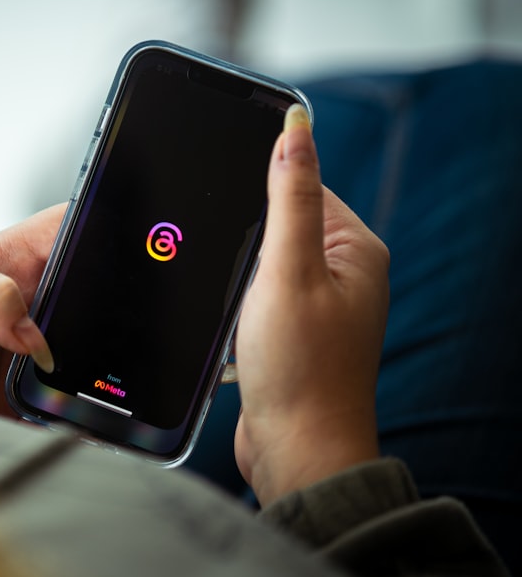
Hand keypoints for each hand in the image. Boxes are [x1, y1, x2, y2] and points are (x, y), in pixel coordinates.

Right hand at [234, 105, 389, 505]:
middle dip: (245, 233)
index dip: (260, 183)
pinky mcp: (295, 332)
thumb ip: (291, 197)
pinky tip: (226, 316)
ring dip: (238, 271)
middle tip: (223, 259)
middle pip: (282, 222)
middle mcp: (345, 274)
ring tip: (230, 297)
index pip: (305, 184)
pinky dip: (239, 299)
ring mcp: (320, 305)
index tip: (219, 192)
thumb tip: (297, 127)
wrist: (296, 450)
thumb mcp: (289, 269)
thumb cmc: (300, 367)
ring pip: (265, 261)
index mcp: (356, 249)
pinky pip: (260, 295)